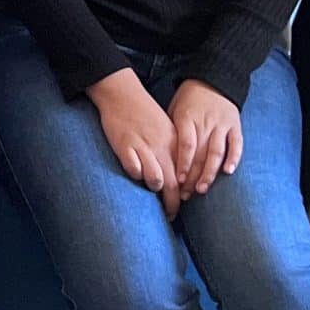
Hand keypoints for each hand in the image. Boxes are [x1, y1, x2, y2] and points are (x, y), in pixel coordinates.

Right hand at [90, 69, 181, 217]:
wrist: (122, 93)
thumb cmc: (144, 113)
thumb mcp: (166, 129)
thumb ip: (173, 151)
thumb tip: (179, 177)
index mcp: (174, 142)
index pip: (187, 175)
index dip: (186, 194)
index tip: (183, 204)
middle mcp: (162, 146)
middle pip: (174, 184)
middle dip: (173, 204)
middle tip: (171, 216)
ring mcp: (143, 146)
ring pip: (156, 180)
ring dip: (154, 190)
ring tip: (150, 193)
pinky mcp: (124, 146)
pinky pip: (133, 170)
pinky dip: (135, 175)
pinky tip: (133, 173)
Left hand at [165, 80, 244, 197]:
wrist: (212, 79)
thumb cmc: (188, 100)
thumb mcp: (174, 110)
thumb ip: (171, 132)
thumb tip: (161, 159)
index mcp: (188, 118)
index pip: (186, 144)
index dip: (182, 164)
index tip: (177, 181)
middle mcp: (206, 122)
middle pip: (200, 153)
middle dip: (193, 176)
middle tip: (186, 194)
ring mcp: (222, 124)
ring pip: (217, 152)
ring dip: (209, 172)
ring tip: (202, 189)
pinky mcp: (235, 125)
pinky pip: (236, 144)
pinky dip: (233, 158)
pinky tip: (228, 172)